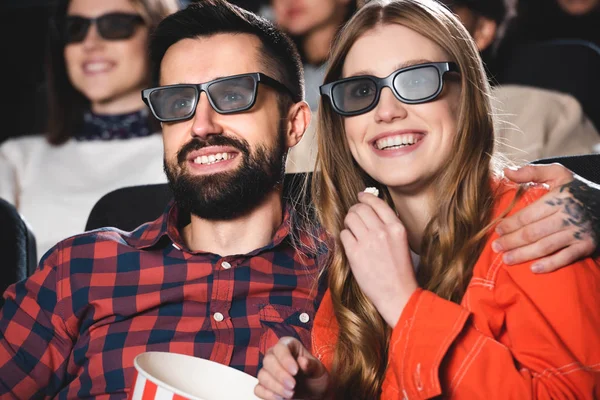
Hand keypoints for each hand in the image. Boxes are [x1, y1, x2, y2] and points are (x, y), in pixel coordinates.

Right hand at [254, 337, 329, 399]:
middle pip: (268, 361)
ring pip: (262, 375)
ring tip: (291, 394)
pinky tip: (280, 398)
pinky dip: (268, 395)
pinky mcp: (264, 385)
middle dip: (280, 375)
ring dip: (276, 386)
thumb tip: (302, 361)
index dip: (286, 359)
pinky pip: (258, 389)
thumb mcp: (318, 370)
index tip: (295, 371)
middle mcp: (275, 355)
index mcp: (288, 345)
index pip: (281, 348)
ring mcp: (268, 370)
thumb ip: (311, 365)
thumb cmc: (315, 376)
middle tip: (293, 385)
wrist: (313, 392)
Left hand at [339, 191, 417, 327]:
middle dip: (355, 210)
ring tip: (352, 231)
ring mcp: (368, 241)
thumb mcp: (401, 242)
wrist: (397, 294)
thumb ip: (389, 226)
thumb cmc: (400, 270)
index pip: (377, 203)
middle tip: (354, 216)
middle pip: (360, 208)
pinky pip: (344, 234)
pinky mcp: (355, 253)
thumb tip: (373, 209)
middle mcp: (382, 231)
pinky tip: (351, 244)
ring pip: (350, 219)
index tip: (361, 196)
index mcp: (396, 227)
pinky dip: (345, 237)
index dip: (366, 197)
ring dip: (349, 223)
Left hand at [494, 164, 596, 272]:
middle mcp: (570, 215)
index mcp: (560, 198)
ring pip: (546, 246)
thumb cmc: (577, 190)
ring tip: (507, 259)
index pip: (529, 214)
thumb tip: (506, 171)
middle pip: (534, 232)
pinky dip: (549, 264)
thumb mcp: (558, 174)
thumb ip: (532, 172)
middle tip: (495, 247)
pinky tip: (533, 269)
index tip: (497, 230)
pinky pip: (566, 258)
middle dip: (512, 241)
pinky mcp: (588, 245)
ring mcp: (579, 232)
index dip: (511, 224)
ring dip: (524, 254)